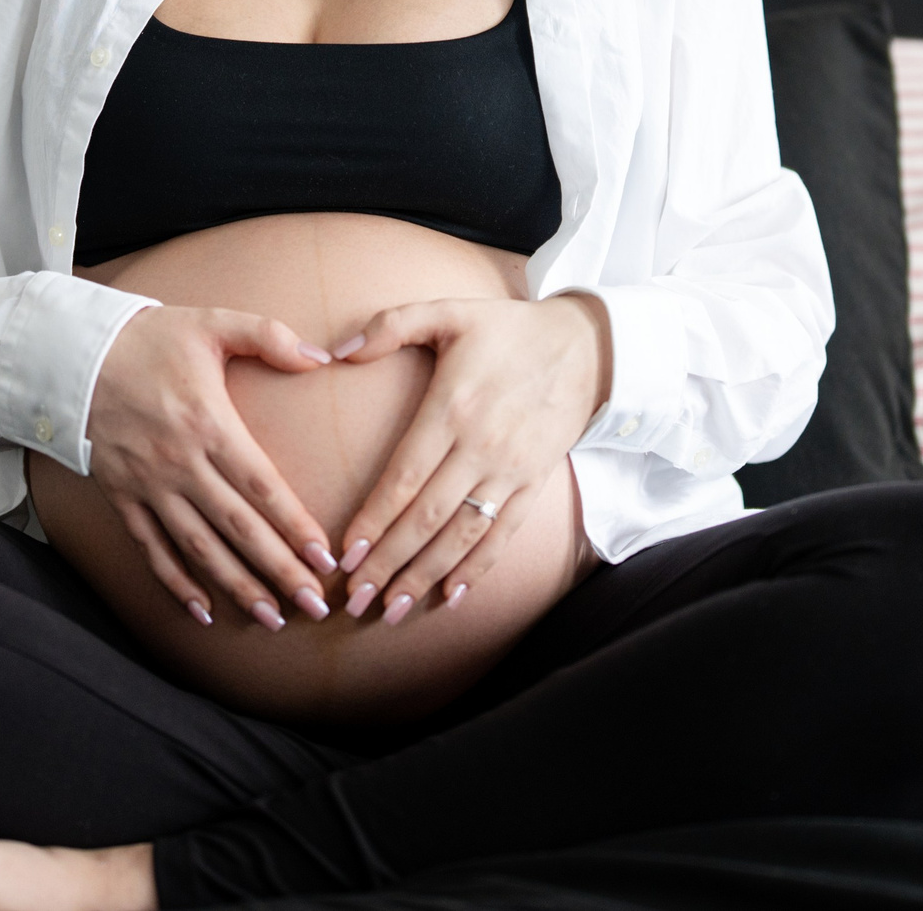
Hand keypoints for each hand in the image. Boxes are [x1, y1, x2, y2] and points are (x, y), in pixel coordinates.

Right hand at [82, 305, 341, 630]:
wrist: (73, 355)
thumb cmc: (150, 339)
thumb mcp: (211, 324)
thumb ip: (269, 336)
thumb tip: (320, 357)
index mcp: (209, 423)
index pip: (261, 486)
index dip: (295, 526)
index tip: (326, 559)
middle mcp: (179, 462)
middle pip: (237, 527)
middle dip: (278, 570)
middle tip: (314, 606)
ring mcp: (148, 485)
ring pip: (197, 548)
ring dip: (236, 586)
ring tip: (270, 617)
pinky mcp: (122, 497)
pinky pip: (151, 548)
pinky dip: (175, 583)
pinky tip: (203, 611)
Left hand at [331, 294, 609, 623]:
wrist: (586, 346)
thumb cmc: (507, 330)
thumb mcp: (449, 312)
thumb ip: (391, 325)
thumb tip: (336, 349)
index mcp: (452, 408)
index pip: (404, 477)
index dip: (373, 520)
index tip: (345, 555)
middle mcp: (480, 447)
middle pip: (427, 519)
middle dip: (387, 563)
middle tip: (354, 601)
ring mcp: (511, 470)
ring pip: (462, 536)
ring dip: (424, 576)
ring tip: (391, 610)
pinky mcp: (534, 483)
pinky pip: (502, 534)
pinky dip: (477, 568)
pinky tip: (450, 595)